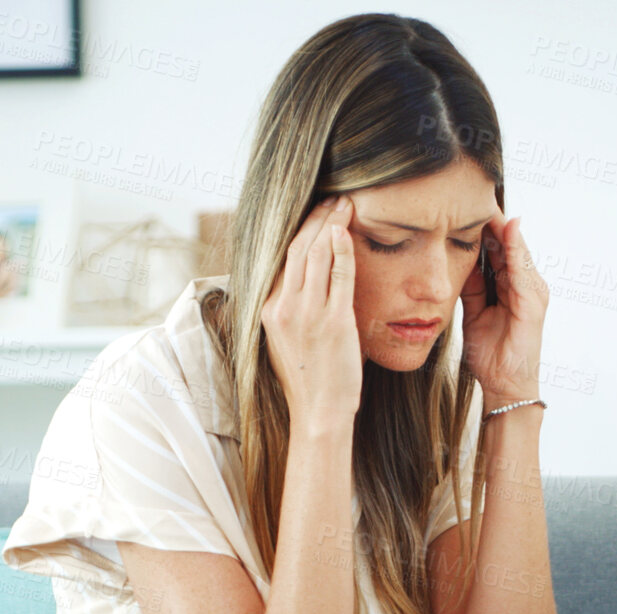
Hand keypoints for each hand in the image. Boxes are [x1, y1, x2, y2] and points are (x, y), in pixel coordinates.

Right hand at [262, 195, 360, 431]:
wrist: (319, 413)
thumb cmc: (310, 379)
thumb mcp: (286, 339)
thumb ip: (290, 309)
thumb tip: (301, 284)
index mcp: (269, 309)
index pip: (282, 257)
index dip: (301, 229)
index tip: (316, 211)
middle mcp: (283, 307)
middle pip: (298, 248)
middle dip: (317, 217)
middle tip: (334, 197)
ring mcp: (307, 314)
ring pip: (317, 254)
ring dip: (332, 223)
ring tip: (345, 204)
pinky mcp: (334, 322)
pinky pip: (339, 274)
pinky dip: (343, 248)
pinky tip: (348, 231)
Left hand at [460, 208, 548, 407]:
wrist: (506, 385)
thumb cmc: (492, 354)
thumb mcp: (473, 312)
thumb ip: (471, 286)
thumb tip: (459, 260)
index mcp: (512, 286)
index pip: (497, 248)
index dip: (482, 227)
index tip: (462, 206)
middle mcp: (526, 285)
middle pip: (508, 244)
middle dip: (491, 220)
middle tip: (471, 194)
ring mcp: (533, 292)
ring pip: (516, 250)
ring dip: (502, 226)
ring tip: (486, 201)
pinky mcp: (533, 302)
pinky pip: (522, 269)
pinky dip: (515, 248)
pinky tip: (505, 229)